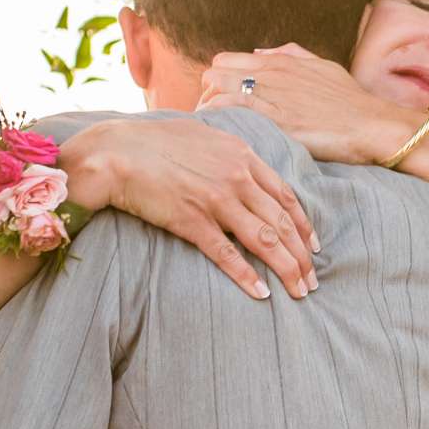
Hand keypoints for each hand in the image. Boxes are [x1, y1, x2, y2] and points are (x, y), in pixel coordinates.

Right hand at [60, 117, 315, 300]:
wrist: (115, 151)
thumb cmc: (152, 141)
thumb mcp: (201, 135)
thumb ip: (228, 151)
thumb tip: (243, 163)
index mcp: (241, 155)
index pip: (285, 195)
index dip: (303, 225)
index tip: (313, 247)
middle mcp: (236, 176)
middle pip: (281, 222)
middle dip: (301, 255)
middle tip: (312, 281)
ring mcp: (216, 199)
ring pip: (264, 239)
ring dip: (286, 269)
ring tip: (298, 292)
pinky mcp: (192, 220)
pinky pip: (227, 253)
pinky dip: (247, 275)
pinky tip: (262, 293)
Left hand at [198, 44, 423, 165]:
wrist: (372, 124)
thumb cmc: (351, 100)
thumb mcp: (322, 66)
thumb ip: (291, 55)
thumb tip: (261, 52)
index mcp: (279, 61)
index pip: (225, 61)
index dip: (217, 81)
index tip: (219, 101)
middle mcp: (270, 74)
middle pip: (213, 74)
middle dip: (207, 96)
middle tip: (212, 120)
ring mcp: (271, 96)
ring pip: (215, 92)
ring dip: (208, 111)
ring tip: (213, 132)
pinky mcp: (275, 120)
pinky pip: (231, 112)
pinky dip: (219, 122)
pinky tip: (222, 136)